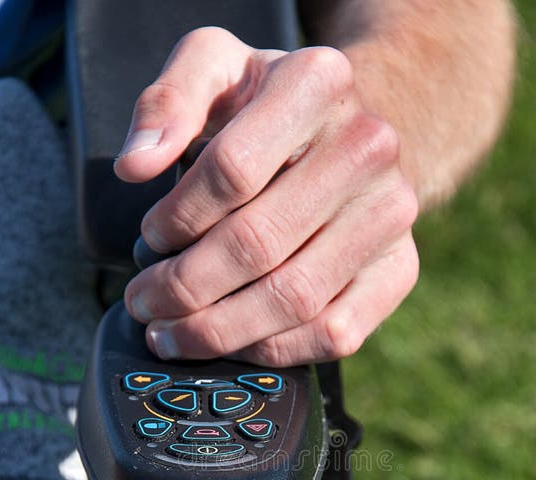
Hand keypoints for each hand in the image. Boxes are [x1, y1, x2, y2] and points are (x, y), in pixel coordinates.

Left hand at [114, 27, 418, 365]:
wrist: (352, 139)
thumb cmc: (269, 111)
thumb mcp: (214, 71)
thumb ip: (167, 103)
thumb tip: (135, 164)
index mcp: (317, 83)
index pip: (231, 171)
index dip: (177, 219)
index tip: (149, 240)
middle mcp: (367, 148)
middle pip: (257, 243)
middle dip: (184, 287)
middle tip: (145, 305)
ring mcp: (391, 215)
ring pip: (293, 299)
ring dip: (219, 330)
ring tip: (172, 335)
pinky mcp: (399, 270)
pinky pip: (333, 333)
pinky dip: (274, 351)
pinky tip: (233, 345)